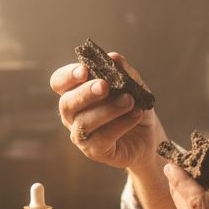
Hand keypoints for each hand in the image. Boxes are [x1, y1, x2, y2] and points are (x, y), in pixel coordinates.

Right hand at [51, 53, 165, 170]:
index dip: (68, 76)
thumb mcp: (134, 86)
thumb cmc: (134, 106)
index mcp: (75, 92)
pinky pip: (102, 138)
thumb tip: (114, 57)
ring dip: (107, 109)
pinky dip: (120, 124)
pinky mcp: (95, 151)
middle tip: (104, 86)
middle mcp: (73, 114)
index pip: (59, 82)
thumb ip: (124, 72)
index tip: (84, 70)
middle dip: (85, 93)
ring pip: (84, 122)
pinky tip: (135, 115)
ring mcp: (81, 134)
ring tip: (129, 101)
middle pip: (66, 103)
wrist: (149, 135)